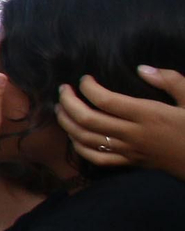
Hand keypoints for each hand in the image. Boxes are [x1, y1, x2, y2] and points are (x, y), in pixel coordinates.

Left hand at [56, 67, 184, 176]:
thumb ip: (170, 81)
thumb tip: (142, 68)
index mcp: (148, 115)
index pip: (105, 101)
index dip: (88, 88)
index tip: (85, 79)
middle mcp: (134, 134)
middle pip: (87, 120)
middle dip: (68, 103)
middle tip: (63, 90)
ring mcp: (129, 151)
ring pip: (86, 140)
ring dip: (67, 123)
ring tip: (60, 108)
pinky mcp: (130, 163)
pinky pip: (97, 158)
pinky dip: (79, 147)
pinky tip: (73, 136)